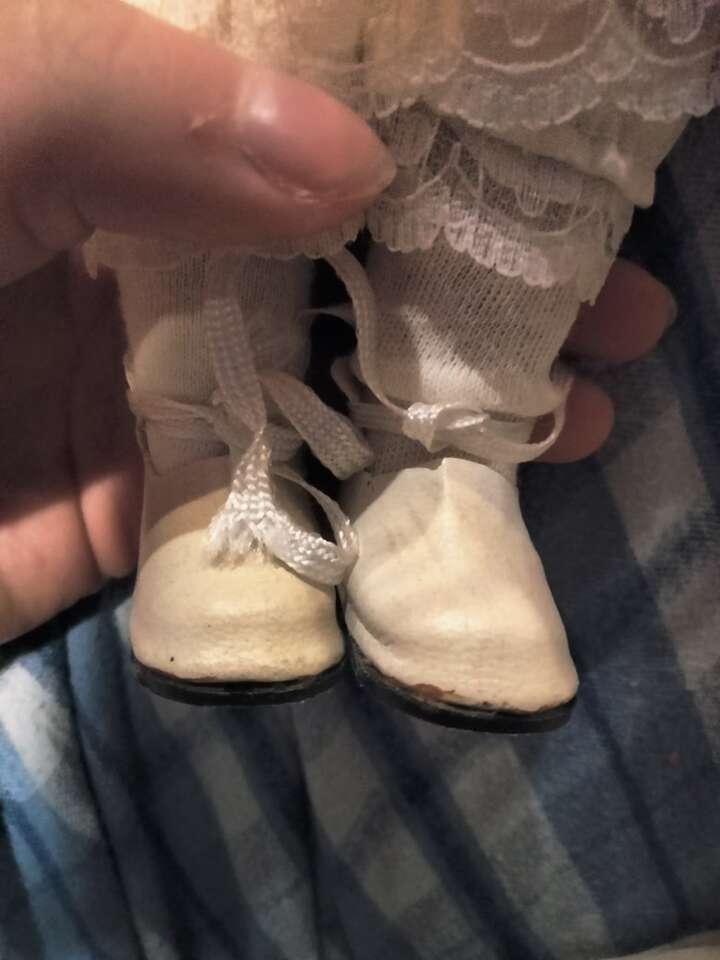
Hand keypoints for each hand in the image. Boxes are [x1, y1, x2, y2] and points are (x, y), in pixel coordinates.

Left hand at [0, 1, 675, 642]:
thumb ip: (136, 98)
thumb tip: (353, 162)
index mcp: (94, 132)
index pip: (291, 123)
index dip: (425, 131)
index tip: (543, 156)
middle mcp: (120, 255)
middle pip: (331, 266)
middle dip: (471, 281)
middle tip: (610, 297)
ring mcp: (120, 394)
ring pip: (310, 395)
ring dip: (445, 403)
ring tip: (583, 407)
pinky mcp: (108, 518)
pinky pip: (247, 511)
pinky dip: (351, 509)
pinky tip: (469, 499)